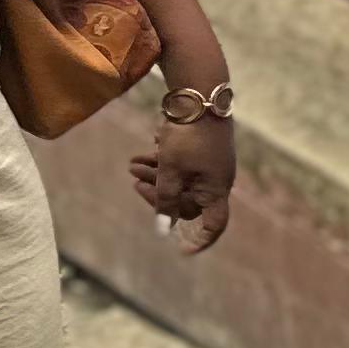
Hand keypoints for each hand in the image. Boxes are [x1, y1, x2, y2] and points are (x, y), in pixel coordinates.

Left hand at [126, 111, 235, 255]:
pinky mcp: (203, 149)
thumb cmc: (187, 137)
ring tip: (132, 164)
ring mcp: (210, 164)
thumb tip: (163, 230)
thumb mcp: (170, 169)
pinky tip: (147, 150)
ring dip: (155, 175)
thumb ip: (165, 199)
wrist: (198, 96)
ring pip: (180, 180)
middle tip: (134, 180)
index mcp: (215, 189)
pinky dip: (163, 162)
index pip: (214, 224)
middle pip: (187, 200)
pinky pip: (182, 164)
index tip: (184, 252)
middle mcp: (216, 180)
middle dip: (158, 193)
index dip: (202, 240)